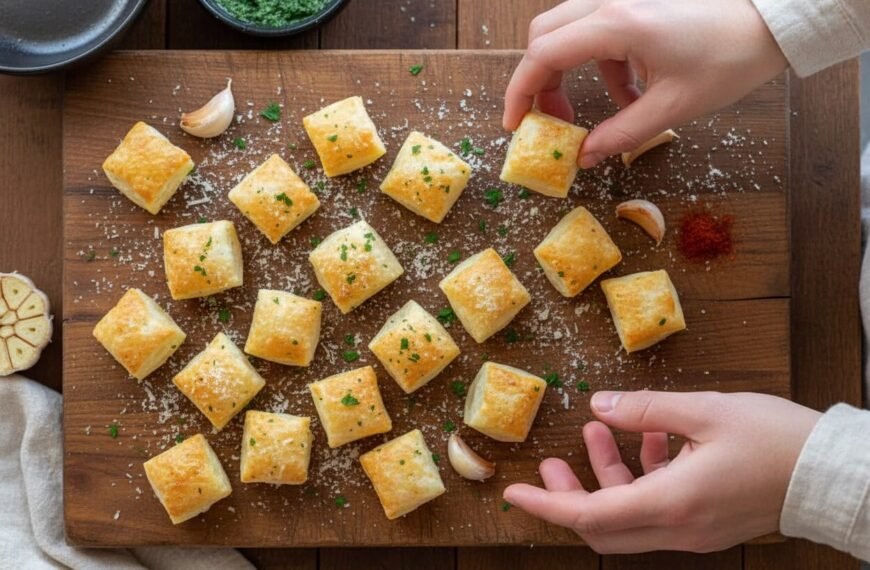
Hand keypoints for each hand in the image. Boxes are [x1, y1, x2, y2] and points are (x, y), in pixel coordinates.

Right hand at [503, 0, 787, 167]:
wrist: (771, 20)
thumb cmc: (729, 57)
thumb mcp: (673, 107)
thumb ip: (621, 134)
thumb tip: (584, 157)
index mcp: (616, 23)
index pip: (542, 55)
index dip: (520, 92)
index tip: (516, 125)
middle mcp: (609, 1)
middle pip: (544, 37)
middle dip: (539, 81)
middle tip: (552, 120)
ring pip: (566, 31)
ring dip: (568, 72)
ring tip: (596, 111)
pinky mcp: (632, 2)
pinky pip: (595, 30)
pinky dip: (597, 63)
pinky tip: (628, 90)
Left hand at [503, 391, 820, 553]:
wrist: (832, 475)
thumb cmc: (775, 440)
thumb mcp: (704, 411)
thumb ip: (645, 409)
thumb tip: (599, 403)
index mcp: (672, 504)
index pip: (589, 516)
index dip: (546, 505)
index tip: (514, 494)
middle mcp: (678, 528)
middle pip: (602, 524)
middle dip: (569, 494)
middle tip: (551, 462)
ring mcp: (694, 532)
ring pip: (629, 515)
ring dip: (607, 477)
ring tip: (597, 431)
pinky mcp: (707, 525)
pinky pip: (658, 508)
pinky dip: (643, 477)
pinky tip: (650, 437)